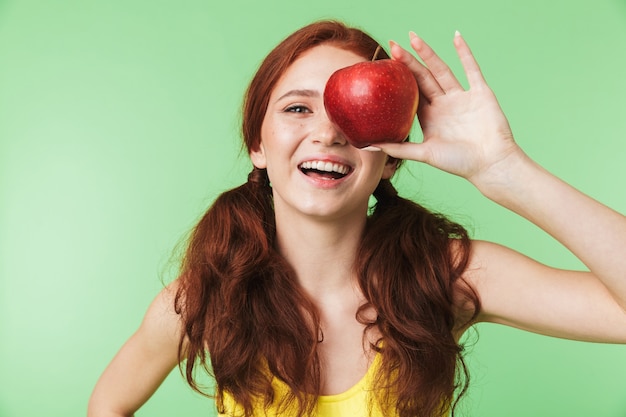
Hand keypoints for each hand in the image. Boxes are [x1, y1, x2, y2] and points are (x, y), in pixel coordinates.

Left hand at [374, 32, 520, 185]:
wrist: (491, 165)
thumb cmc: (459, 163)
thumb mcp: (424, 154)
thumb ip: (398, 149)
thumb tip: (369, 145)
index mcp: (430, 116)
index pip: (410, 92)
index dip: (398, 78)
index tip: (384, 64)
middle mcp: (444, 104)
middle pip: (423, 77)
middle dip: (408, 62)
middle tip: (393, 45)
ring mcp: (461, 97)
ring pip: (442, 70)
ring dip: (429, 53)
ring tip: (413, 37)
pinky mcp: (480, 93)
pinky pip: (471, 69)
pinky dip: (464, 52)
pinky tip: (455, 37)